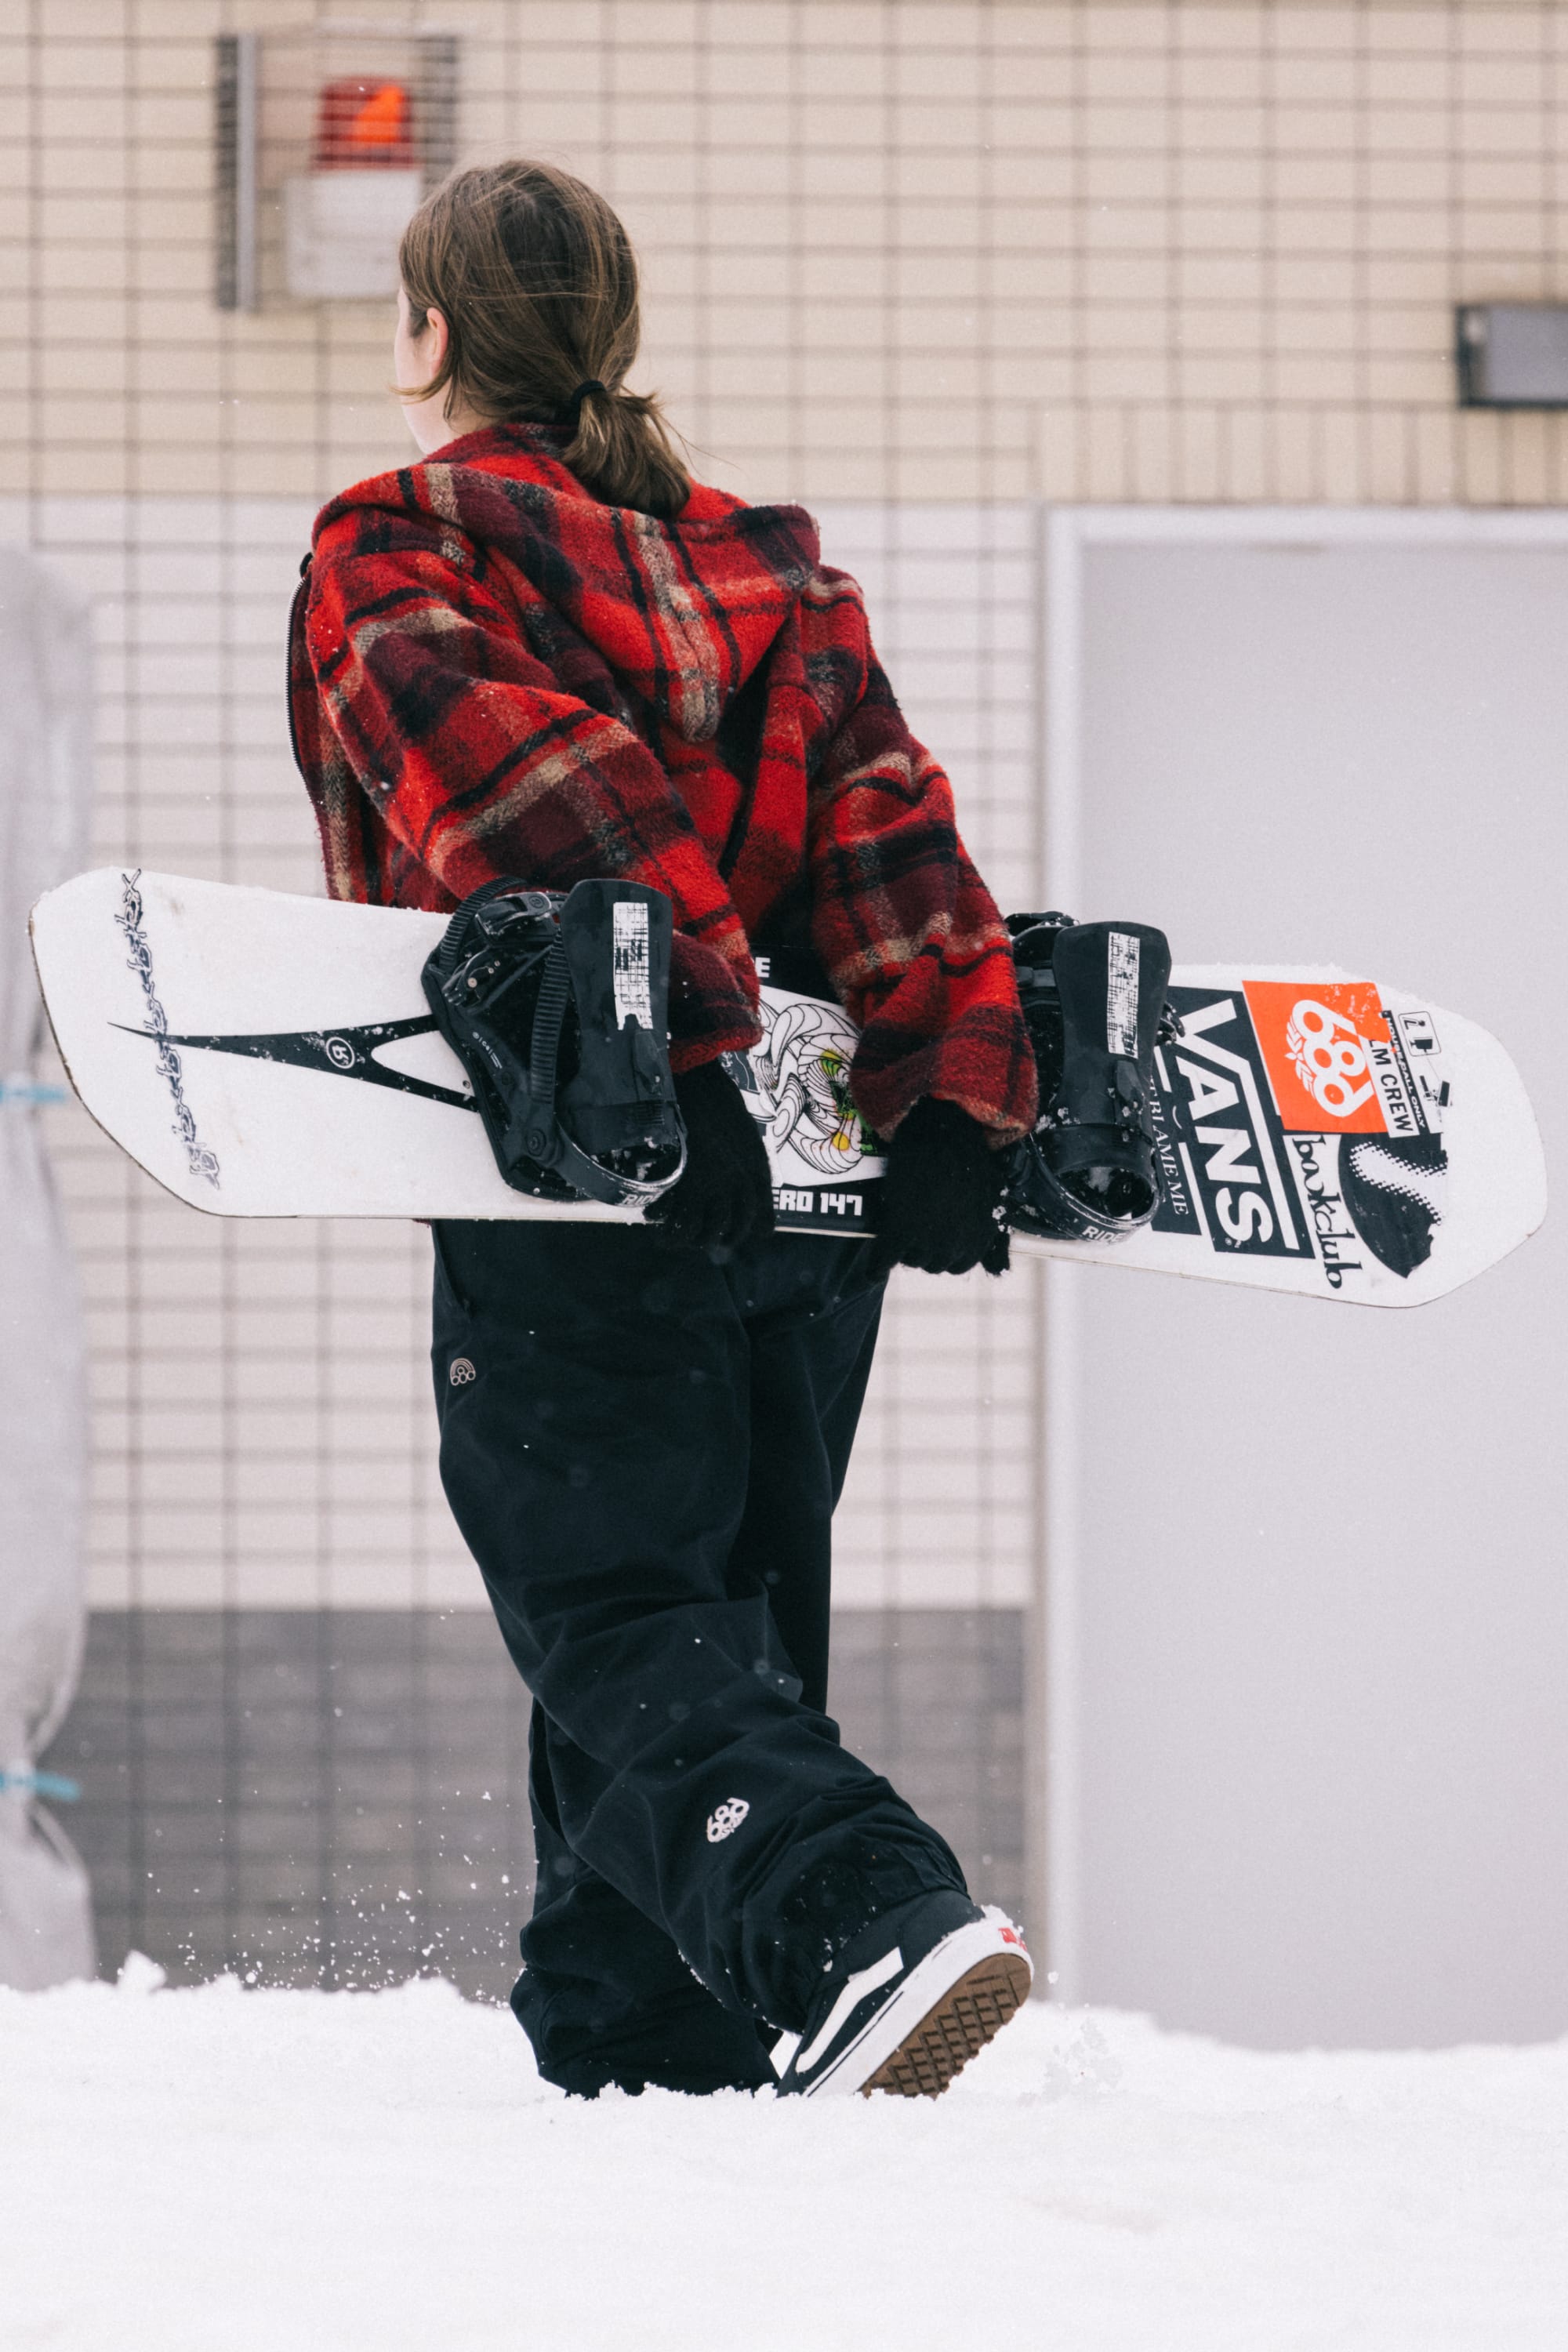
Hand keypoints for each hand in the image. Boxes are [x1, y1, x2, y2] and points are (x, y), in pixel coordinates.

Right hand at [644, 1061, 775, 1252]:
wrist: (697, 1080)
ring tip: (670, 1233)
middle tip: (699, 1236)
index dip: (749, 1231)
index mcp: (757, 1175)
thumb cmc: (721, 1101)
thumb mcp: (747, 1136)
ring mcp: (712, 1187)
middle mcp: (739, 1186)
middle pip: (731, 1232)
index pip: (763, 1224)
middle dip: (714, 1238)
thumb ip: (748, 1165)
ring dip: (684, 1236)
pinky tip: (652, 1215)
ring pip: (701, 1233)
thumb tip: (743, 1182)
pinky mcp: (685, 1181)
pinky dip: (661, 1222)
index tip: (736, 1231)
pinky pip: (673, 1219)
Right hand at [868, 1096, 1009, 1276]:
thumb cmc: (965, 1153)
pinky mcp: (901, 1230)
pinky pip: (885, 1259)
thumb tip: (994, 1255)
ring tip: (896, 1232)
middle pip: (934, 1264)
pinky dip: (877, 1267)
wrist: (938, 1132)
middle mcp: (957, 1243)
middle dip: (924, 1249)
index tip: (934, 1240)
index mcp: (980, 1234)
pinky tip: (874, 1271)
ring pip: (912, 1261)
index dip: (945, 1253)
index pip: (960, 1264)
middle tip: (912, 1230)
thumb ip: (985, 1221)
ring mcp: (928, 1239)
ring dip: (904, 1250)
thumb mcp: (990, 1190)